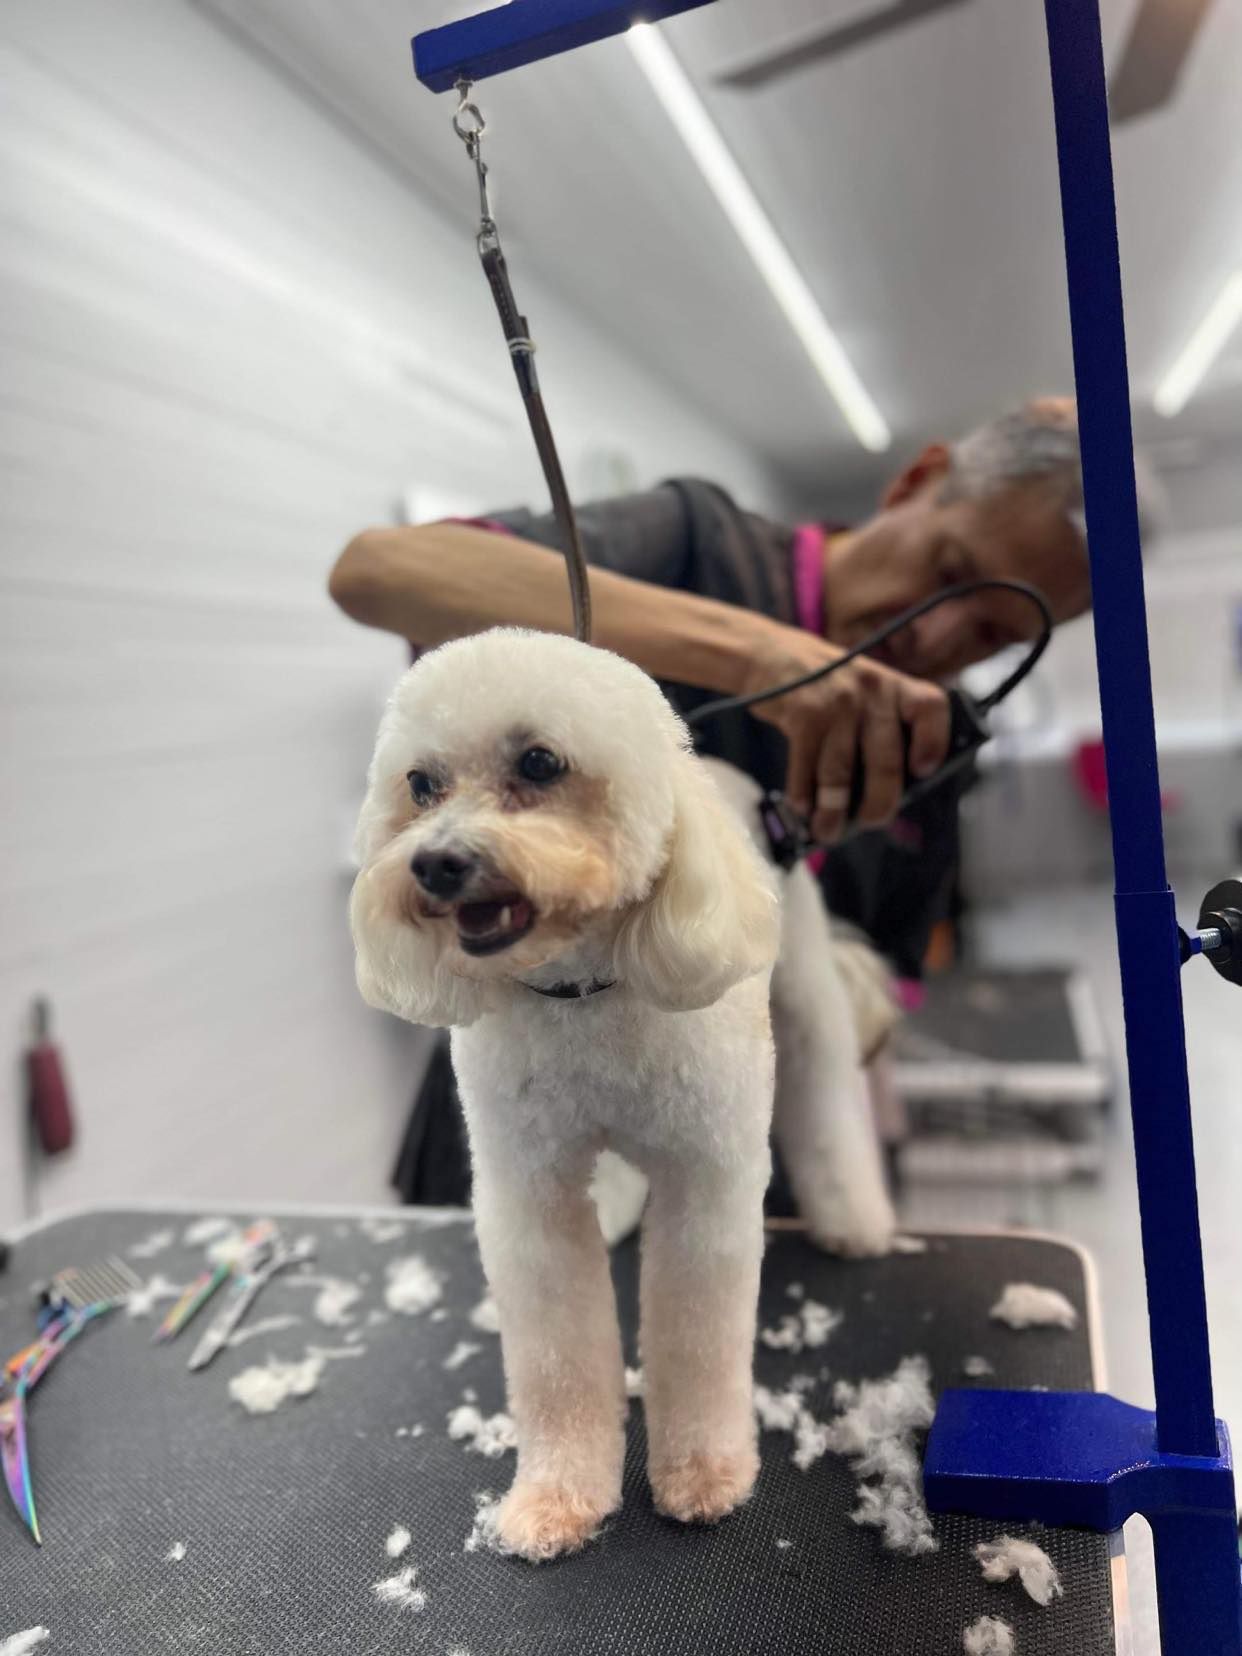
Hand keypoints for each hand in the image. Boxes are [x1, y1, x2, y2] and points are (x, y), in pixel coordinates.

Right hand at [738, 623, 950, 842]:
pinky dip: (803, 794)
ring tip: (828, 829)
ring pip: (841, 773)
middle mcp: (872, 691)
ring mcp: (837, 702)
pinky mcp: (803, 713)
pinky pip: (806, 767)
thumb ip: (884, 730)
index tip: (924, 772)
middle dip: (878, 804)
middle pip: (886, 761)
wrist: (774, 655)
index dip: (933, 742)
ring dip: (833, 811)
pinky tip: (803, 806)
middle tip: (871, 822)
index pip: (931, 708)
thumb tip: (888, 794)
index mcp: (896, 687)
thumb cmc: (828, 689)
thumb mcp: (866, 694)